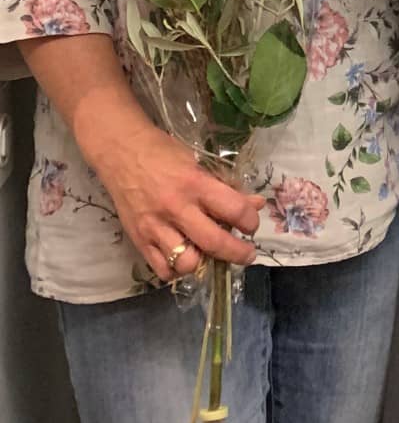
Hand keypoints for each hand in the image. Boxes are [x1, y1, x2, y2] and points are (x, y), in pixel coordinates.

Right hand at [91, 121, 263, 282]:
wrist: (120, 152)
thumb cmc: (164, 152)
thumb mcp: (198, 162)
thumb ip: (225, 186)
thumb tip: (254, 204)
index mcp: (195, 183)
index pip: (233, 209)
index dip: (250, 221)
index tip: (252, 225)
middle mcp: (176, 208)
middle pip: (214, 243)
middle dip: (238, 253)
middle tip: (247, 253)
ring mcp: (155, 228)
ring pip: (187, 263)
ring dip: (204, 262)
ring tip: (210, 253)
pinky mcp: (138, 241)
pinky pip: (162, 270)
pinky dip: (177, 270)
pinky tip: (185, 257)